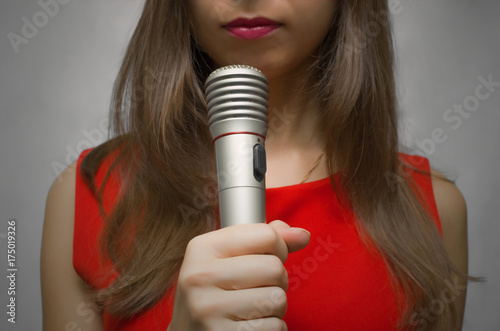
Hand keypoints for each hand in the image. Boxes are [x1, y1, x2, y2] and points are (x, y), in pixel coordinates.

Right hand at [168, 220, 309, 330]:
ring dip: (274, 306)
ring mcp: (208, 309)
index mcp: (201, 248)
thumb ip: (265, 241)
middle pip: (274, 268)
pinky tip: (250, 325)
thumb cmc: (216, 290)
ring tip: (254, 308)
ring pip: (277, 299)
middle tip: (259, 287)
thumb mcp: (229, 257)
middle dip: (277, 280)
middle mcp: (200, 276)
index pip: (266, 235)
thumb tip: (303, 235)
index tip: (268, 257)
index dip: (279, 248)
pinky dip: (271, 327)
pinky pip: (275, 327)